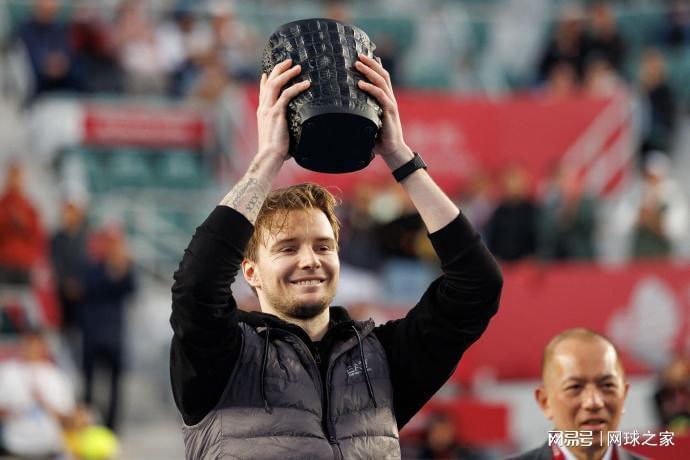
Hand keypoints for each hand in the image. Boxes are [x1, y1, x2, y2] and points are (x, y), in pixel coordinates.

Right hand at [256, 59, 309, 159]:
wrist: (269, 156)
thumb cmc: (275, 151)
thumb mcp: (277, 134)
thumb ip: (283, 127)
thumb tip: (294, 130)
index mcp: (262, 112)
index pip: (262, 91)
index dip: (265, 80)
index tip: (267, 72)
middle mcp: (263, 108)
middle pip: (269, 82)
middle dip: (279, 69)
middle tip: (289, 61)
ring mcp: (268, 109)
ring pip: (275, 84)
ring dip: (287, 74)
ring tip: (298, 67)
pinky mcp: (276, 113)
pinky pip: (287, 95)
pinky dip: (297, 87)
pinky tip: (306, 84)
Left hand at [355, 54, 413, 168]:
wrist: (391, 150)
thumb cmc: (377, 137)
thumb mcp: (366, 121)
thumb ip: (358, 113)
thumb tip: (339, 111)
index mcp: (384, 99)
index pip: (381, 77)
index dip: (373, 65)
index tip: (360, 56)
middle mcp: (389, 98)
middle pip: (382, 74)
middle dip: (370, 63)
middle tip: (358, 55)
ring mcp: (390, 103)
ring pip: (381, 81)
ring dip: (369, 71)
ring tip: (357, 64)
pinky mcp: (390, 111)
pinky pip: (380, 96)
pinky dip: (371, 88)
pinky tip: (361, 84)